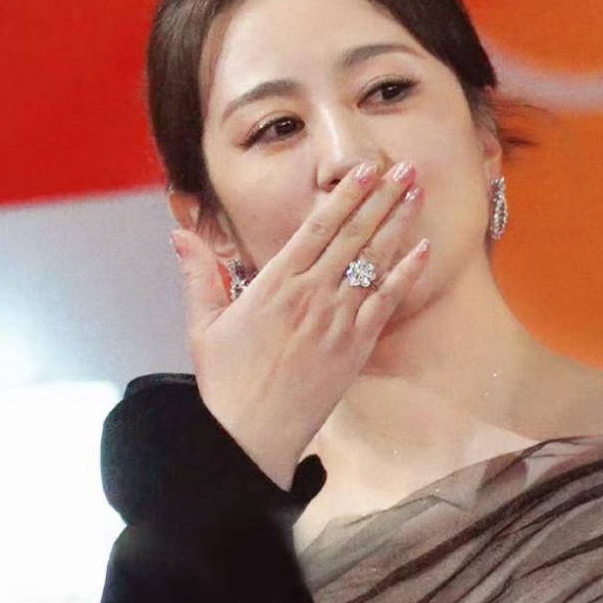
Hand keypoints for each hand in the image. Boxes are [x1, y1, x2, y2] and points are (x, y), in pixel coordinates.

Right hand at [172, 161, 430, 489]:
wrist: (249, 435)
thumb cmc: (225, 384)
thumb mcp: (203, 324)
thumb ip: (199, 273)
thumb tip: (179, 233)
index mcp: (274, 284)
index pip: (317, 227)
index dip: (346, 194)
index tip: (366, 169)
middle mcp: (310, 295)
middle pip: (353, 234)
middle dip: (382, 197)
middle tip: (404, 167)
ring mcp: (337, 320)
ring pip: (374, 260)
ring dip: (398, 223)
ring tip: (417, 191)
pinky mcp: (355, 348)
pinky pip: (386, 302)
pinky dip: (406, 274)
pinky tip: (423, 249)